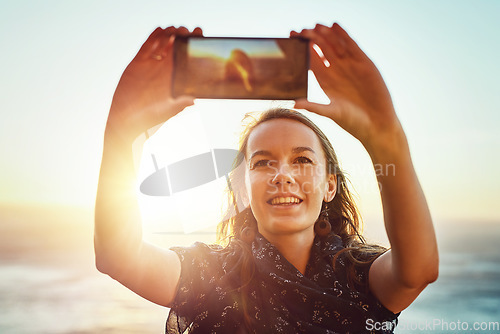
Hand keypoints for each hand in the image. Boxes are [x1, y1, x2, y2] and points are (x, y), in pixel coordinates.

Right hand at [106, 26, 201, 140]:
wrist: (127, 119)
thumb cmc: (151, 117)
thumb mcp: (170, 109)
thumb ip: (182, 102)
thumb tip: (195, 99)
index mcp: (175, 78)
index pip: (187, 58)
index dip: (194, 47)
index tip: (200, 38)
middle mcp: (164, 69)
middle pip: (176, 47)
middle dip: (183, 37)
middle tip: (188, 31)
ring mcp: (151, 65)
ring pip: (162, 44)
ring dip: (169, 34)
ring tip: (176, 30)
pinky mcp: (137, 63)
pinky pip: (146, 47)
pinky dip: (153, 37)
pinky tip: (160, 29)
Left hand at [293, 23, 404, 154]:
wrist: (377, 123)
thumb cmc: (352, 121)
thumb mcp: (330, 112)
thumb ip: (313, 106)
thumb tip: (294, 105)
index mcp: (325, 81)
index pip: (310, 61)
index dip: (302, 51)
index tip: (291, 41)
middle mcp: (336, 70)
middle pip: (321, 50)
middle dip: (311, 39)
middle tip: (301, 30)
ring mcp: (350, 65)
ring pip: (335, 44)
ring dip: (325, 34)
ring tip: (315, 25)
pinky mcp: (363, 62)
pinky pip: (351, 45)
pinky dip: (343, 35)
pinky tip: (335, 25)